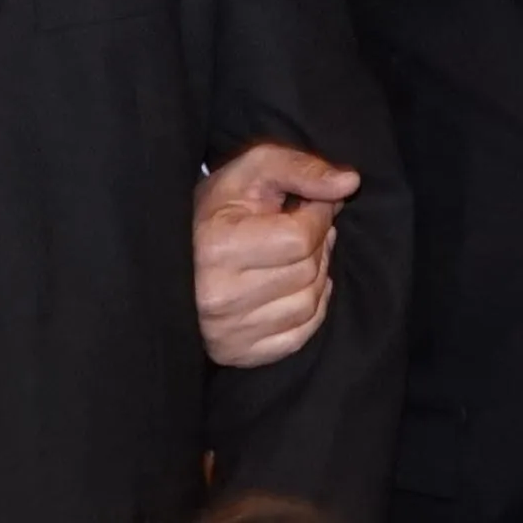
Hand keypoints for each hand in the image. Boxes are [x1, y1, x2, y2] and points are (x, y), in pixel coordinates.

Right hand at [192, 144, 357, 371]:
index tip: (310, 206)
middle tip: (306, 229)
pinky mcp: (237, 353)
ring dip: (317, 275)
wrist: (172, 255)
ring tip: (299, 255)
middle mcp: (219, 297)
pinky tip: (296, 286)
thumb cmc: (217, 208)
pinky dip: (311, 308)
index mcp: (217, 248)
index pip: (300, 238)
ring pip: (309, 303)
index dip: (318, 216)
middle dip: (319, 244)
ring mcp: (227, 331)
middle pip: (308, 271)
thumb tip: (350, 184)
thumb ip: (301, 169)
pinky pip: (300, 335)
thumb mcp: (252, 170)